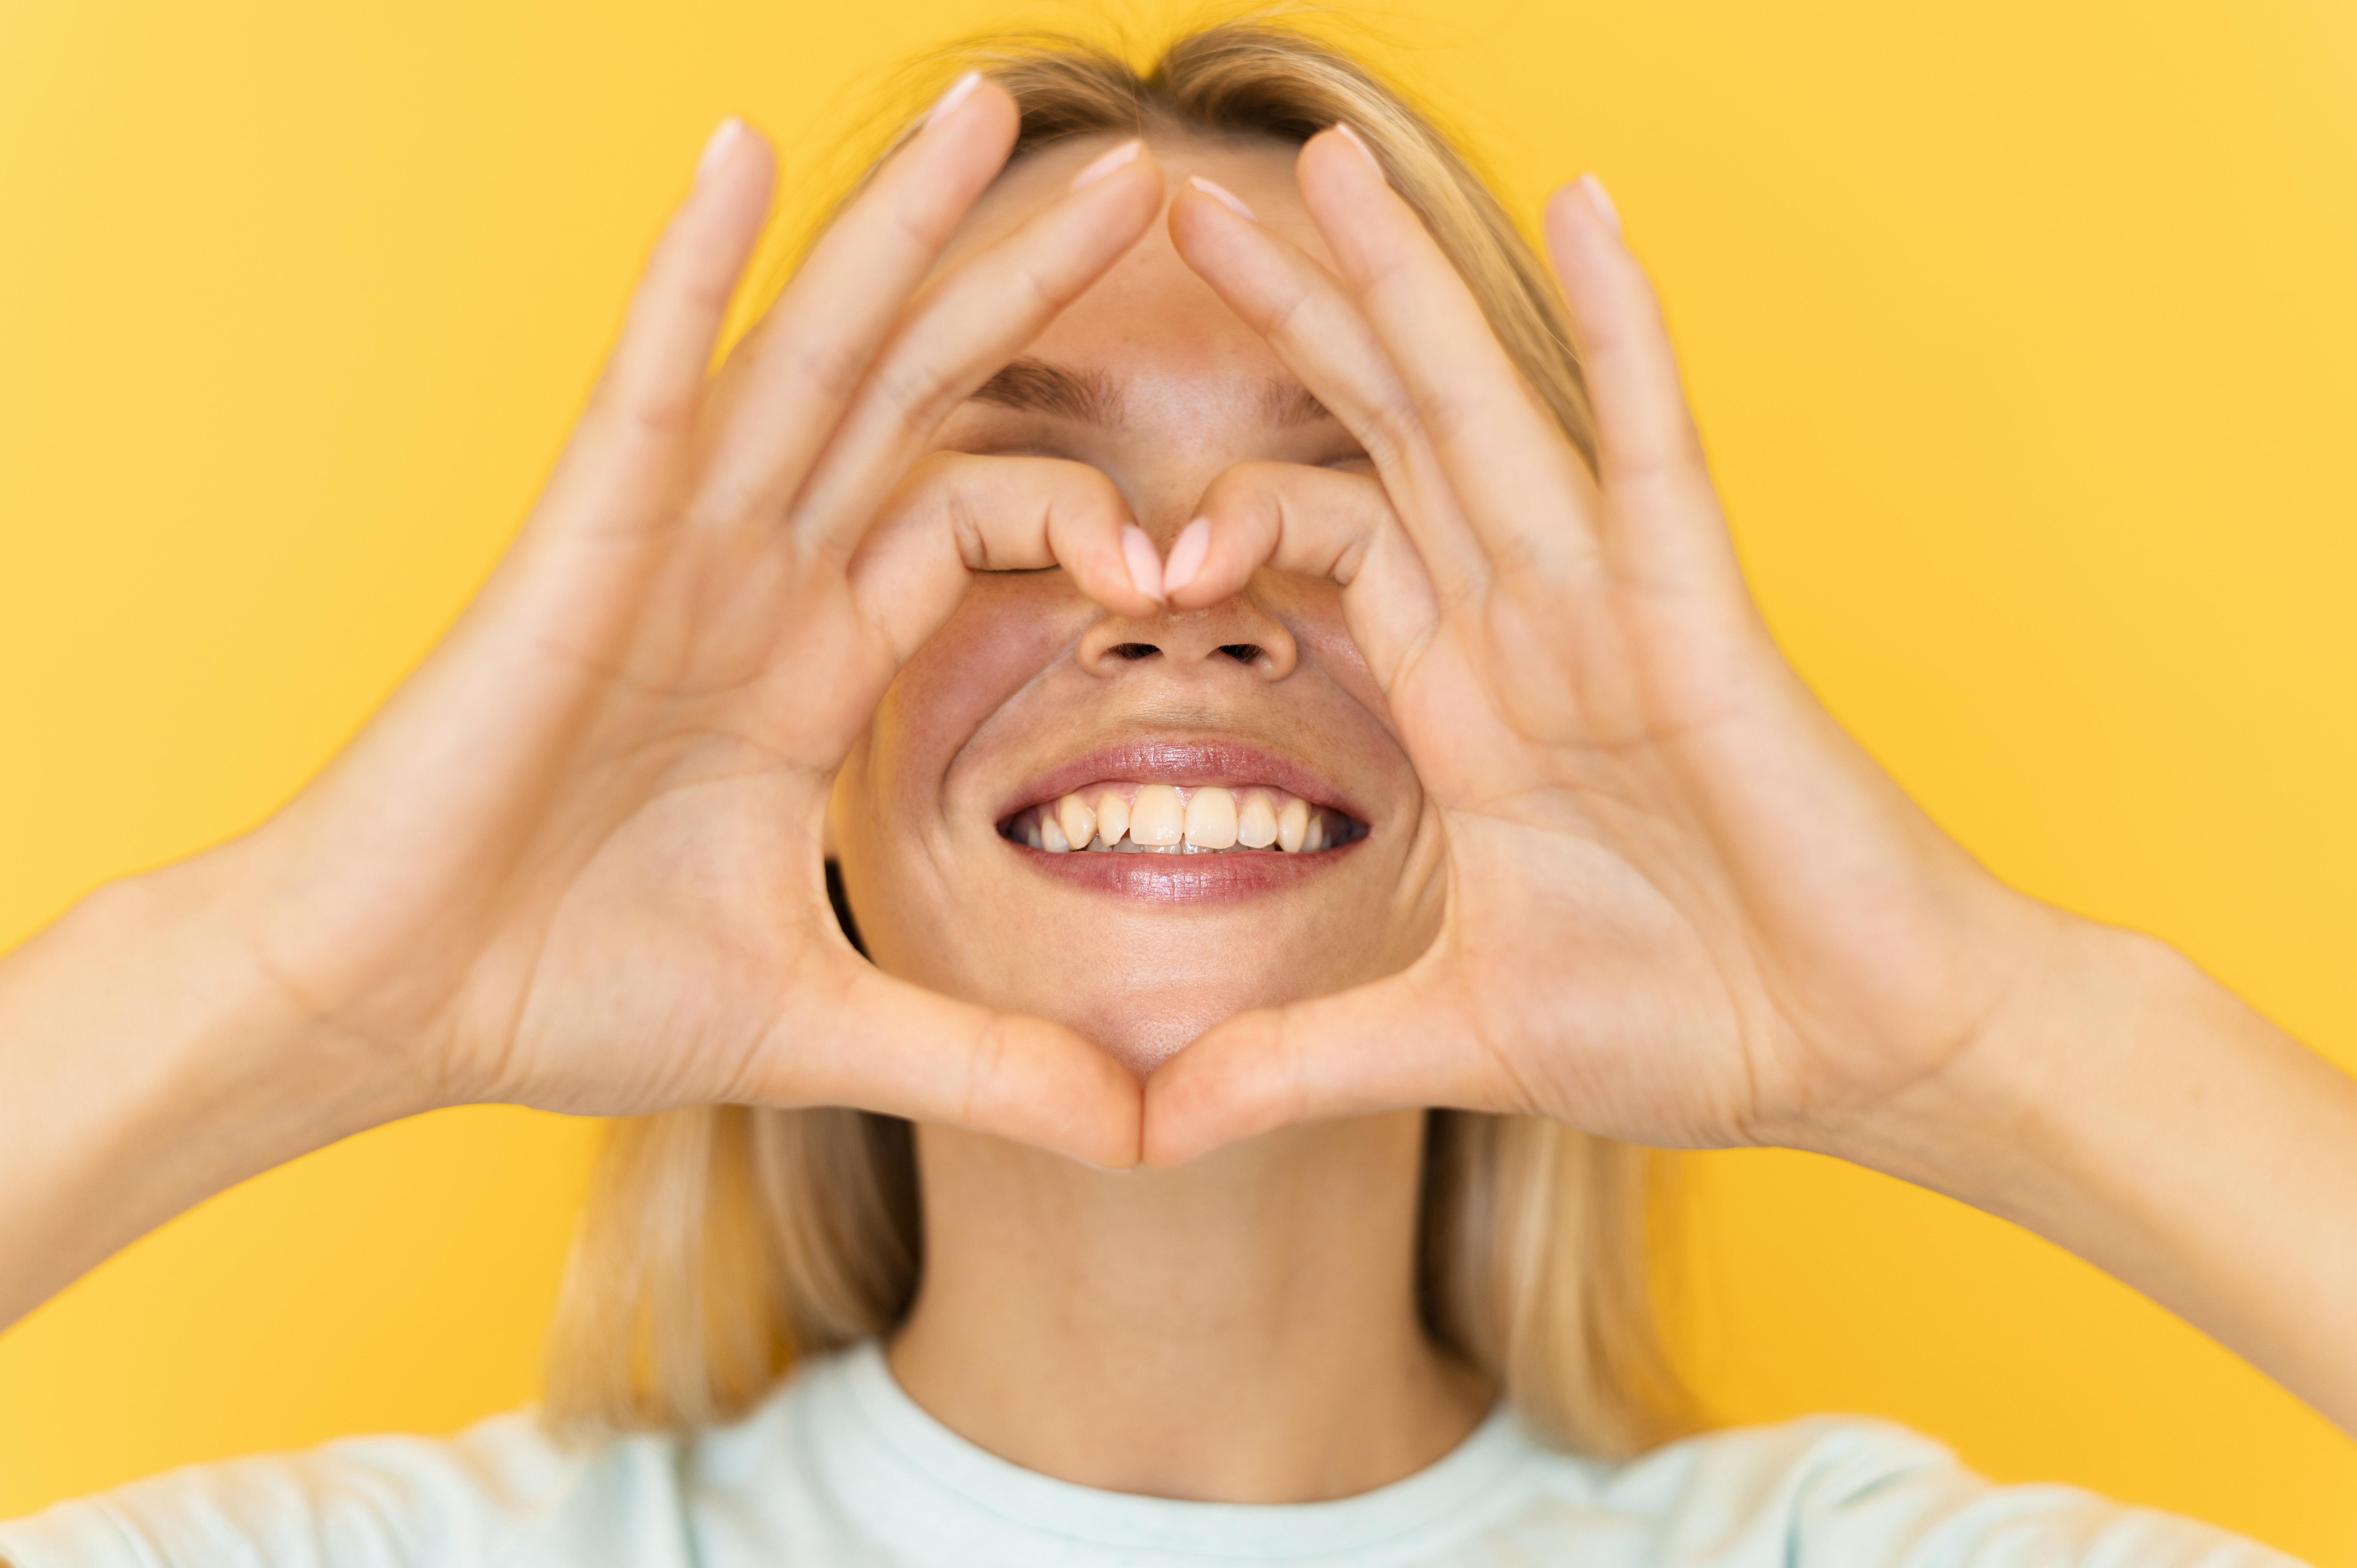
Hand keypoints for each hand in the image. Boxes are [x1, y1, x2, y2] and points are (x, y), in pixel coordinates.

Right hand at [188, 88, 1165, 1164]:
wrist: (389, 1006)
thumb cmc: (563, 991)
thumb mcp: (823, 1026)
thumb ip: (982, 1063)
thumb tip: (1137, 1140)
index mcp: (807, 657)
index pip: (976, 524)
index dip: (1092, 512)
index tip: (1193, 557)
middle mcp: (751, 574)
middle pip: (919, 397)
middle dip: (1025, 288)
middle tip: (1146, 184)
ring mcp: (666, 547)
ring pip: (809, 357)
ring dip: (897, 233)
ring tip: (988, 116)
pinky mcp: (577, 550)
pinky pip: (648, 380)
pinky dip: (691, 269)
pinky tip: (741, 158)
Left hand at [1145, 134, 2044, 1162]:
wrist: (1861, 1055)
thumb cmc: (1694, 1024)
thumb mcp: (1448, 1038)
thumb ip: (1292, 1065)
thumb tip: (1144, 1132)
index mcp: (1466, 701)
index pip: (1329, 541)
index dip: (1224, 509)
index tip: (1124, 541)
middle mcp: (1526, 627)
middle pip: (1382, 433)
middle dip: (1291, 320)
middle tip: (1180, 204)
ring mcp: (1611, 609)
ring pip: (1486, 410)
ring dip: (1408, 284)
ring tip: (1325, 164)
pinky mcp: (1703, 621)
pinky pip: (1653, 448)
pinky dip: (1626, 331)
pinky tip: (1591, 210)